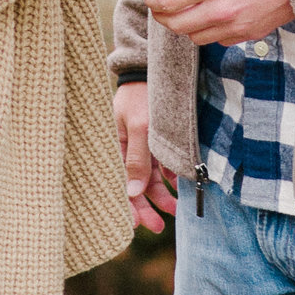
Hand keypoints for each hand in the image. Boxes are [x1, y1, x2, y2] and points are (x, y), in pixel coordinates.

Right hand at [113, 80, 175, 231]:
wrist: (151, 67)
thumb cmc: (141, 95)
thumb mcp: (138, 126)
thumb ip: (137, 158)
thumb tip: (133, 191)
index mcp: (115, 148)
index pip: (119, 184)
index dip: (128, 206)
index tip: (137, 225)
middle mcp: (127, 149)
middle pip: (136, 185)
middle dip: (148, 206)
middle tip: (160, 227)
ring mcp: (141, 144)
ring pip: (151, 177)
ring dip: (162, 193)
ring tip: (176, 208)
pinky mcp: (155, 138)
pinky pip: (161, 163)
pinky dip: (169, 175)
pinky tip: (178, 183)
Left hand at [144, 0, 294, 45]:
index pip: (167, 2)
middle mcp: (219, 10)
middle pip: (176, 25)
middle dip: (162, 16)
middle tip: (160, 5)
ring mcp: (235, 25)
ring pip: (195, 38)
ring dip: (184, 26)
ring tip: (185, 10)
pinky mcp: (249, 34)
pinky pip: (218, 41)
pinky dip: (208, 31)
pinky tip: (211, 16)